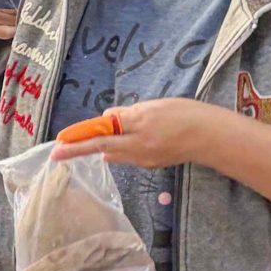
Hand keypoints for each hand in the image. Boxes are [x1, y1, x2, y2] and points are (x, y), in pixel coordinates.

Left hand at [54, 97, 228, 169]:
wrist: (211, 136)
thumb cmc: (184, 115)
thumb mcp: (153, 108)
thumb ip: (127, 115)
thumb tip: (106, 119)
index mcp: (138, 132)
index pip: (100, 137)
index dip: (79, 140)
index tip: (60, 143)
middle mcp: (138, 149)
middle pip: (103, 148)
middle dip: (80, 149)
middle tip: (58, 152)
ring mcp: (145, 159)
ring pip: (115, 153)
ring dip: (102, 146)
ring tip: (88, 140)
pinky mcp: (152, 163)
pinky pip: (129, 155)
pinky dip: (121, 148)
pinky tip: (123, 142)